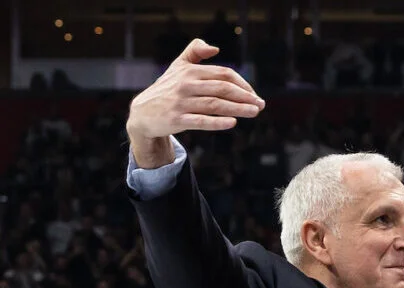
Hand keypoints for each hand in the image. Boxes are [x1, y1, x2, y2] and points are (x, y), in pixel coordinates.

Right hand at [126, 39, 264, 163]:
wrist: (143, 113)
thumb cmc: (167, 88)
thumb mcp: (178, 66)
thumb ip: (195, 51)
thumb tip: (215, 48)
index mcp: (190, 71)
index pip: (223, 74)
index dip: (242, 83)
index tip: (254, 94)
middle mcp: (185, 85)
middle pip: (222, 88)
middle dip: (245, 96)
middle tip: (261, 104)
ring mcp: (180, 103)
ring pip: (215, 105)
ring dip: (238, 108)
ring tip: (255, 112)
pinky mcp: (176, 120)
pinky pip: (201, 121)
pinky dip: (217, 122)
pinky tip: (233, 122)